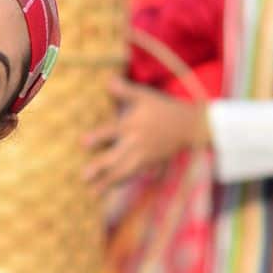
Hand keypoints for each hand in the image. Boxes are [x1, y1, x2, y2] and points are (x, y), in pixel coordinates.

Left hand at [82, 78, 208, 190]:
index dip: (98, 137)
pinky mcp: (150, 164)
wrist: (189, 126)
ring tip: (93, 192)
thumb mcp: (144, 96)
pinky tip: (110, 189)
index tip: (83, 144)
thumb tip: (107, 80)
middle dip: (100, 167)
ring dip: (109, 182)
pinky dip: (123, 182)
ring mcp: (144, 156)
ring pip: (125, 171)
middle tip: (84, 176)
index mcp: (132, 125)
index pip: (112, 131)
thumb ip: (125, 90)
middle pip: (117, 157)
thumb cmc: (162, 108)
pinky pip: (135, 175)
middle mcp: (136, 143)